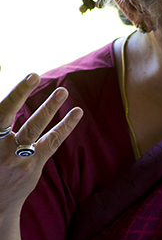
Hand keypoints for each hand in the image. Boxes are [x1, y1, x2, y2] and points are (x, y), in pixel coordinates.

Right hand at [0, 74, 82, 214]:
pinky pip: (52, 141)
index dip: (11, 95)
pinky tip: (77, 112)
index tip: (23, 77)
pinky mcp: (33, 165)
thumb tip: (5, 105)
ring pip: (34, 127)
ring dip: (49, 107)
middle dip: (20, 93)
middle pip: (7, 115)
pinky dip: (65, 126)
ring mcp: (16, 157)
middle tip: (34, 75)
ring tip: (62, 90)